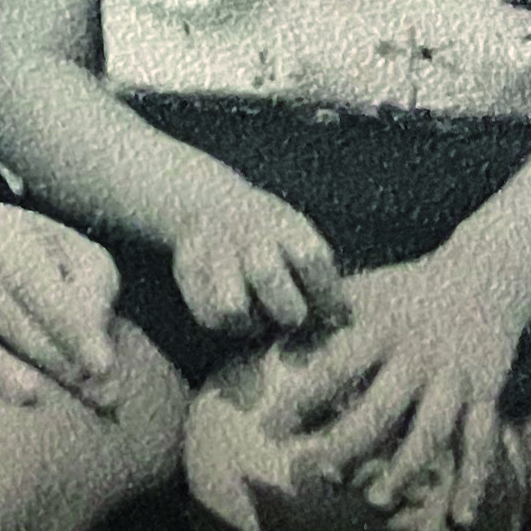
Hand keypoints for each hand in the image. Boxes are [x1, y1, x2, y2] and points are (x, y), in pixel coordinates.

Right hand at [171, 183, 344, 337]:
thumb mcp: (299, 235)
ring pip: (232, 308)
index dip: (328, 295)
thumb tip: (343, 322)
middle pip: (267, 277)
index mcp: (282, 223)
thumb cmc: (272, 234)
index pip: (310, 258)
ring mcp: (212, 252)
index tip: (336, 315)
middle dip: (288, 311)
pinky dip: (228, 326)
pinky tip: (240, 316)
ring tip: (260, 319)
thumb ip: (321, 275)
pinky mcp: (186, 272)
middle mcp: (244, 235)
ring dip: (252, 323)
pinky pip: (209, 318)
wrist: (209, 203)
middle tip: (293, 317)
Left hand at [256, 257, 524, 524]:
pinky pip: (482, 444)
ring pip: (430, 431)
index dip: (304, 398)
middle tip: (316, 474)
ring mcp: (454, 379)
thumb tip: (260, 333)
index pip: (336, 367)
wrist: (480, 280)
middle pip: (381, 408)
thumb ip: (316, 316)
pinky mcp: (485, 396)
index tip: (271, 427)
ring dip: (404, 469)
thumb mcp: (358, 292)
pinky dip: (474, 482)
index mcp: (379, 328)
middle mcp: (417, 356)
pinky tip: (461, 518)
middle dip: (346, 444)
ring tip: (374, 498)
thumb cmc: (401, 290)